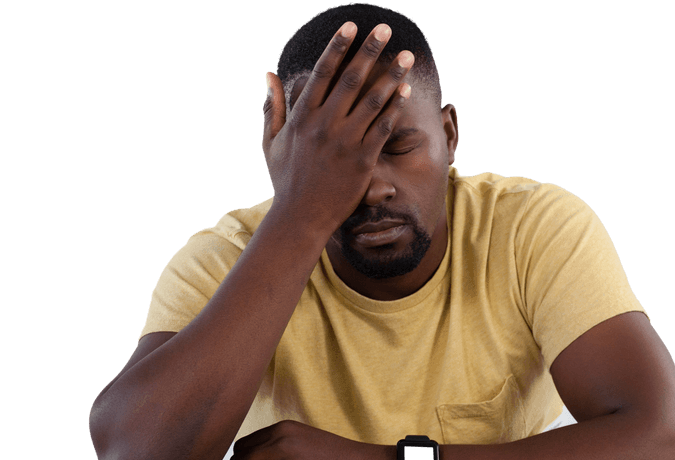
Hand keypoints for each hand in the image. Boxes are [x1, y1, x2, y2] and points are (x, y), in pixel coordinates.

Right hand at [261, 21, 414, 234]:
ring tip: (406, 56)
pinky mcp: (362, 160)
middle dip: (368, 51)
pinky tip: (405, 92)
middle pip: (350, 79)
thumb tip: (268, 74)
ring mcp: (344, 142)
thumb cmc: (285, 179)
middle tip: (384, 29)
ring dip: (391, 76)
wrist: (300, 218)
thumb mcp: (270, 141)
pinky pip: (382, 129)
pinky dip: (394, 109)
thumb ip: (272, 106)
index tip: (350, 26)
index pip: (322, 73)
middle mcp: (323, 125)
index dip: (337, 47)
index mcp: (301, 117)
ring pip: (372, 101)